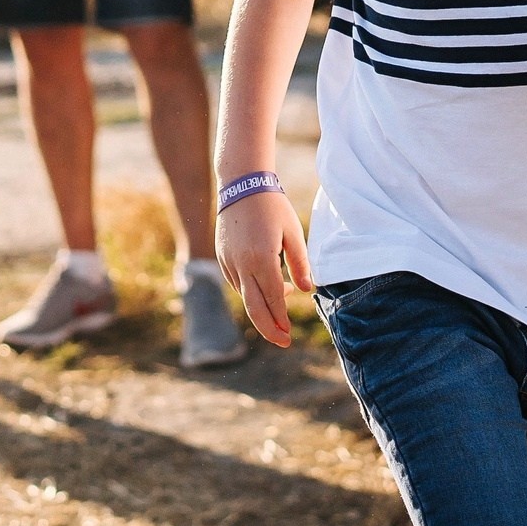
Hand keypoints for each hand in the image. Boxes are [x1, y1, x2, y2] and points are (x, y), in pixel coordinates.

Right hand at [215, 186, 310, 346]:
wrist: (241, 184)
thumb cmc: (272, 206)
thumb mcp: (293, 232)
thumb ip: (300, 264)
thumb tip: (304, 291)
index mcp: (262, 258)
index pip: (273, 300)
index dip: (282, 320)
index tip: (289, 335)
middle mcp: (242, 264)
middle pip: (253, 309)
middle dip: (269, 329)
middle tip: (282, 341)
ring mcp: (228, 261)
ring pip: (243, 297)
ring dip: (261, 308)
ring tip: (280, 309)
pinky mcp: (222, 257)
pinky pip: (235, 283)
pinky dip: (249, 292)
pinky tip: (263, 287)